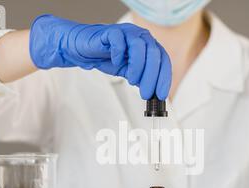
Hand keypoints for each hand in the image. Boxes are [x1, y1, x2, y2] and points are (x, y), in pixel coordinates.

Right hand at [29, 14, 171, 99]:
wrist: (85, 51)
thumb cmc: (107, 58)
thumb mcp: (129, 73)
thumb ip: (142, 79)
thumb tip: (153, 93)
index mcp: (149, 47)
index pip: (163, 61)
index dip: (164, 78)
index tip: (160, 94)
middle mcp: (141, 37)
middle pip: (154, 55)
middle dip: (151, 77)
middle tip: (145, 93)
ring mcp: (127, 33)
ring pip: (140, 46)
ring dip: (138, 67)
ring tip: (132, 79)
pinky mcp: (111, 32)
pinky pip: (119, 39)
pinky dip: (119, 52)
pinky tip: (116, 62)